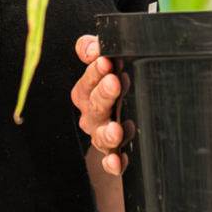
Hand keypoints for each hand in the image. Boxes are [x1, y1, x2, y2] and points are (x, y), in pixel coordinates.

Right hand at [71, 34, 131, 174]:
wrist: (124, 114)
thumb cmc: (113, 83)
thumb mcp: (104, 62)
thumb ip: (93, 49)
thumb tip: (90, 47)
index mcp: (87, 92)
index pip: (87, 81)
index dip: (93, 72)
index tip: (105, 62)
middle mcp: (92, 115)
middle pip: (94, 106)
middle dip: (103, 94)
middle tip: (114, 83)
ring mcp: (102, 134)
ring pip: (101, 136)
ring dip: (107, 133)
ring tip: (116, 129)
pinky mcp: (115, 153)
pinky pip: (111, 161)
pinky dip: (113, 164)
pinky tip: (117, 163)